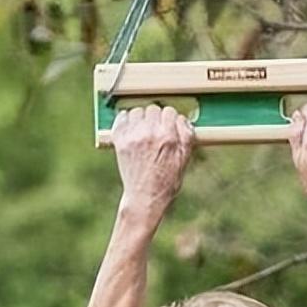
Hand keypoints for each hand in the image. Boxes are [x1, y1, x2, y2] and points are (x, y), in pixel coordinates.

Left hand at [111, 104, 193, 218]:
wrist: (145, 197)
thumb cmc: (166, 181)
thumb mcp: (184, 159)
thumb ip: (186, 136)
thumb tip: (182, 119)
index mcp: (168, 137)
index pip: (169, 112)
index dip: (170, 120)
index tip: (168, 128)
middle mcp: (150, 133)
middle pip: (153, 109)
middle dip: (156, 119)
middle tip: (156, 132)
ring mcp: (133, 136)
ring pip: (137, 111)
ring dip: (141, 119)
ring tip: (143, 132)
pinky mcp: (120, 140)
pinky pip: (121, 117)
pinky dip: (126, 121)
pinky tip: (131, 130)